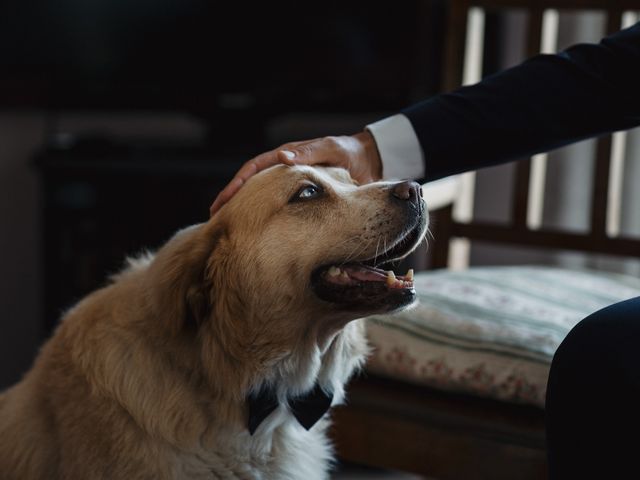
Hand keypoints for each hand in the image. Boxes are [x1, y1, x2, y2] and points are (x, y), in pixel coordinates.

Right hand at [209, 131, 381, 214]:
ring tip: (229, 230)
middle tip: (215, 220)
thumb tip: (282, 157)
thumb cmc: (349, 152)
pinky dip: (265, 219)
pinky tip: (258, 234)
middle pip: (250, 186)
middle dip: (231, 201)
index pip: (252, 170)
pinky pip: (278, 209)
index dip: (236, 186)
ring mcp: (290, 186)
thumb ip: (309, 152)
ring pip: (261, 199)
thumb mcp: (331, 148)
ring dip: (245, 212)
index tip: (222, 202)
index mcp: (285, 156)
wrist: (370, 162)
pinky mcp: (301, 199)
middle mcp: (282, 170)